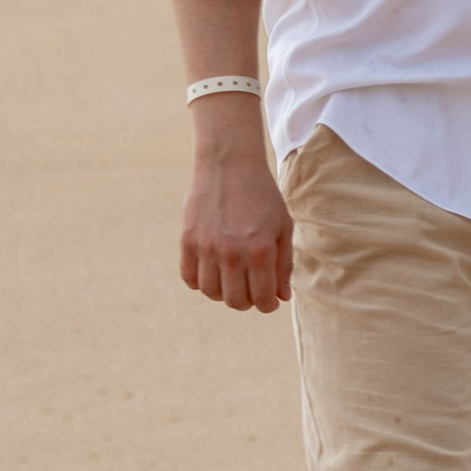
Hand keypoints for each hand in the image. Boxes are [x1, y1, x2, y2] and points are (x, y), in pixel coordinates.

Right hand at [182, 121, 293, 309]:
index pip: (262, 299)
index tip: (268, 300)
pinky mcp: (187, 240)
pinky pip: (189, 278)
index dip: (267, 305)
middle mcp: (231, 253)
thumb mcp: (283, 227)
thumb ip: (283, 265)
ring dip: (223, 293)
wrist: (230, 165)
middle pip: (235, 301)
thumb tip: (282, 297)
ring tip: (231, 279)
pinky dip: (200, 282)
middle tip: (250, 290)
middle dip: (247, 302)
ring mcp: (206, 247)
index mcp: (260, 250)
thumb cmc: (263, 197)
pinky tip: (212, 272)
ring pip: (211, 293)